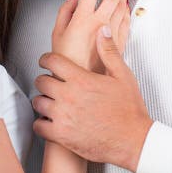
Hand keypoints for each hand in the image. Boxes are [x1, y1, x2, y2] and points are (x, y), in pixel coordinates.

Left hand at [33, 26, 153, 171]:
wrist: (133, 141)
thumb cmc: (129, 110)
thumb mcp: (122, 76)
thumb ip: (109, 51)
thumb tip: (102, 31)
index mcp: (81, 79)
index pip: (52, 61)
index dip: (46, 59)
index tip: (45, 61)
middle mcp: (68, 96)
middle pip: (41, 81)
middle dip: (44, 80)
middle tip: (50, 83)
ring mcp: (63, 116)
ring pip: (38, 103)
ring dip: (42, 101)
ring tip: (50, 102)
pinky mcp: (61, 136)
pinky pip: (38, 126)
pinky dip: (41, 123)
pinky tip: (49, 121)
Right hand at [51, 0, 132, 71]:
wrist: (80, 82)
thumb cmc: (66, 59)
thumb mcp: (57, 33)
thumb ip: (65, 11)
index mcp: (82, 18)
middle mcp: (99, 24)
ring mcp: (110, 34)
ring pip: (122, 8)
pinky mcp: (118, 44)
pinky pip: (125, 22)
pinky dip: (126, 11)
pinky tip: (126, 5)